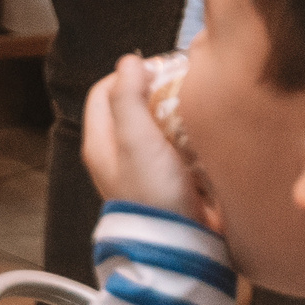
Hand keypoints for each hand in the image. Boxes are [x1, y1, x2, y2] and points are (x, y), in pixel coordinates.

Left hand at [83, 54, 213, 225]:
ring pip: (156, 125)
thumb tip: (129, 61)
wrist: (183, 243)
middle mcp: (118, 153)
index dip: (127, 75)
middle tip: (182, 86)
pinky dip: (188, 135)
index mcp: (100, 142)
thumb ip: (128, 98)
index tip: (158, 70)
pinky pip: (176, 146)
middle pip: (132, 107)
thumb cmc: (153, 190)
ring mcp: (145, 167)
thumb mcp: (136, 139)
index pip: (103, 91)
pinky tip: (203, 132)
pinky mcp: (170, 178)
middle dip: (156, 92)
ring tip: (195, 106)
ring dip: (175, 114)